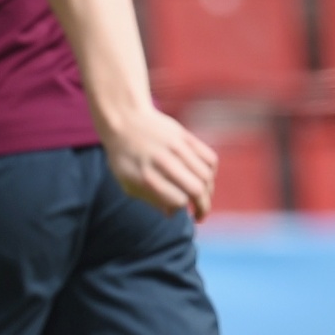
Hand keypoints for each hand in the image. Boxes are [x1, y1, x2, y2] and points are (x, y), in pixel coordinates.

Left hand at [101, 106, 217, 220]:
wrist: (124, 119)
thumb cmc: (124, 156)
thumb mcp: (127, 182)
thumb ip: (150, 199)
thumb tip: (172, 215)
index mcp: (146, 177)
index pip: (178, 201)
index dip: (181, 209)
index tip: (179, 210)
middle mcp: (164, 163)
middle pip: (197, 190)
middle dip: (202, 206)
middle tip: (200, 214)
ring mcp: (177, 148)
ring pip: (207, 176)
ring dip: (208, 190)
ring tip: (202, 196)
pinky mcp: (186, 137)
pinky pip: (210, 158)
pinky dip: (211, 171)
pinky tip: (203, 177)